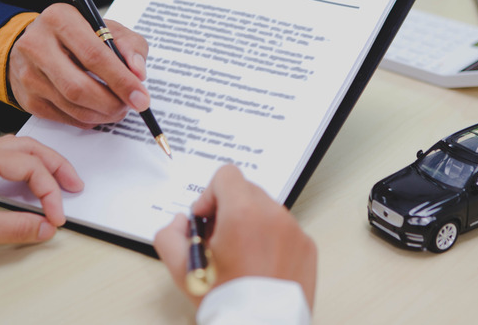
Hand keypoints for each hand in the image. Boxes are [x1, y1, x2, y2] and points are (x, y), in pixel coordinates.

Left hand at [0, 135, 83, 253]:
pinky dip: (29, 165)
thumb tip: (45, 227)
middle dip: (57, 167)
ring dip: (45, 163)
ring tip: (63, 181)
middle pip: (30, 148)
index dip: (49, 191)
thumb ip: (14, 228)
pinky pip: (9, 156)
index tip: (56, 216)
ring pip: (21, 148)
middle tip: (75, 186)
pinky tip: (36, 179)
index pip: (29, 166)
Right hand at [8, 3, 150, 127]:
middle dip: (112, 103)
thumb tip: (138, 73)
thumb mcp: (108, 28)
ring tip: (117, 108)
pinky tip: (98, 110)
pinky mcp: (27, 98)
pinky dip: (87, 119)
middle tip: (130, 106)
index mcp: (60, 19)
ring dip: (102, 114)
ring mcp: (28, 74)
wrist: (36, 43)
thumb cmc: (78, 34)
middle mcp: (37, 45)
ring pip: (72, 106)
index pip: (94, 55)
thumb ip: (129, 46)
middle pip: (79, 87)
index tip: (141, 98)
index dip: (121, 81)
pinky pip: (63, 117)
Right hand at [154, 165, 317, 308]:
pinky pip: (285, 229)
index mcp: (243, 213)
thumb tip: (181, 222)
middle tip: (220, 241)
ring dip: (251, 223)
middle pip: (247, 190)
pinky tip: (260, 265)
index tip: (206, 218)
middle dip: (230, 209)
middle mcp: (273, 215)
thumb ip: (170, 235)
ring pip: (267, 210)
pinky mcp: (307, 246)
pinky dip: (272, 240)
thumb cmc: (227, 302)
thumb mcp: (182, 270)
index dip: (209, 194)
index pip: (226, 175)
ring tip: (241, 257)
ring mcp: (295, 230)